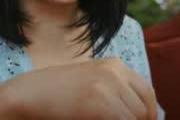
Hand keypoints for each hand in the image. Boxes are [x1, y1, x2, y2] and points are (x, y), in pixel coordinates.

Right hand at [4, 57, 157, 119]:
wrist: (30, 94)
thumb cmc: (57, 93)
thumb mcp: (91, 83)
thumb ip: (114, 91)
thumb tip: (141, 113)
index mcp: (115, 65)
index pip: (147, 92)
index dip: (150, 114)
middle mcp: (115, 72)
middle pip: (144, 107)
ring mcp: (108, 86)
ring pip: (136, 117)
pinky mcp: (100, 103)